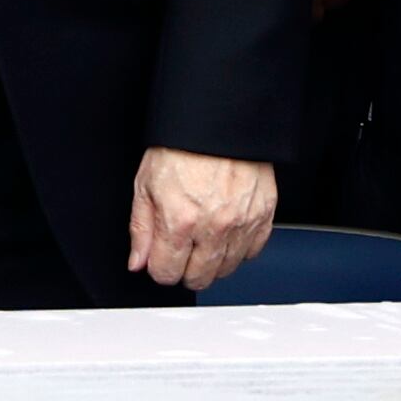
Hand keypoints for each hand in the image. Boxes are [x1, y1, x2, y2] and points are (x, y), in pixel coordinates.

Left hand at [126, 148, 274, 289]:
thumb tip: (138, 261)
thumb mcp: (145, 184)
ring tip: (202, 241)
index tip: (159, 259)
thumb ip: (141, 228)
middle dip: (184, 271)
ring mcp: (241, 224)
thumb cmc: (182, 147)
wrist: (219, 122)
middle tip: (180, 252)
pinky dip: (238, 249)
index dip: (159, 268)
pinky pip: (252, 252)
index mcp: (179, 220)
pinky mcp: (262, 217)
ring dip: (211, 263)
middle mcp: (213, 228)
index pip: (166, 273)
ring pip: (226, 269)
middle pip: (198, 278)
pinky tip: (225, 234)